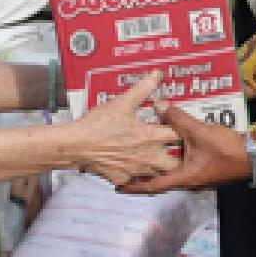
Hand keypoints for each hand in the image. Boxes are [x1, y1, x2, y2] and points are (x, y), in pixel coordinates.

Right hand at [71, 70, 181, 184]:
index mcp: (149, 137)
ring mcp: (135, 170)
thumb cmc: (97, 125)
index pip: (177, 135)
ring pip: (156, 174)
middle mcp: (146, 156)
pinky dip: (134, 174)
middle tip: (169, 148)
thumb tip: (155, 76)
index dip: (178, 129)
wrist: (77, 144)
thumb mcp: (122, 102)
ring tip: (149, 156)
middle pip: (174, 162)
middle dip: (175, 156)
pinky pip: (134, 180)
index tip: (175, 126)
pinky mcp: (122, 178)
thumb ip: (142, 89)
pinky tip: (129, 165)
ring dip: (156, 166)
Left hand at [117, 103, 250, 193]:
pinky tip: (169, 144)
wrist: (254, 156)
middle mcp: (188, 180)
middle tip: (127, 164)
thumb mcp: (199, 131)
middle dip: (144, 172)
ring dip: (159, 162)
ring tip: (144, 152)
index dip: (134, 187)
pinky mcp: (204, 167)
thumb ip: (177, 119)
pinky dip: (172, 155)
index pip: (153, 185)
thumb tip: (158, 106)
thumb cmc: (226, 149)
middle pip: (160, 177)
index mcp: (184, 177)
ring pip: (171, 169)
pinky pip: (182, 162)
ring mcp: (197, 175)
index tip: (118, 186)